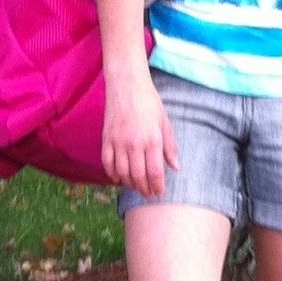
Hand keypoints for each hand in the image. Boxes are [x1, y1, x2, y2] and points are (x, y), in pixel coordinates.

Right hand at [101, 72, 178, 197]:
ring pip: (122, 173)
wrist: (127, 85)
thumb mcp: (165, 122)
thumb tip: (175, 167)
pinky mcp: (106, 138)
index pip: (155, 172)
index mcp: (152, 140)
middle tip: (148, 195)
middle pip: (138, 176)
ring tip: (136, 188)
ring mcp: (118, 142)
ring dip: (129, 184)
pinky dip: (112, 174)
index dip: (157, 186)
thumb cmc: (149, 102)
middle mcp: (135, 144)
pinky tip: (118, 178)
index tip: (159, 193)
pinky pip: (107, 163)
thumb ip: (169, 147)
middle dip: (144, 190)